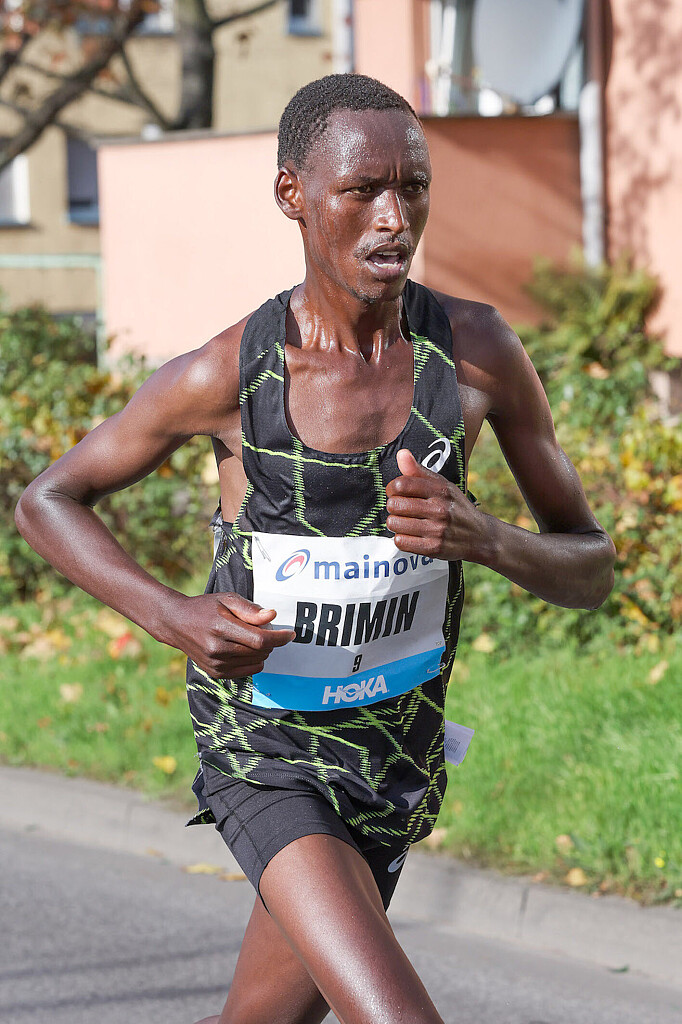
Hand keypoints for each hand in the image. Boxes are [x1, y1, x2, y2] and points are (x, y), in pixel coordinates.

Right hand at [160, 592, 294, 678]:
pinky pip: (247, 670)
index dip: (280, 638)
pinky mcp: (215, 673)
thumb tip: (272, 616)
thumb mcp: (227, 599)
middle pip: (260, 651)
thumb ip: (250, 609)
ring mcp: (215, 664)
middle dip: (271, 641)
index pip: (260, 639)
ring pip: (256, 662)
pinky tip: (244, 648)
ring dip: (262, 651)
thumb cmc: (205, 607)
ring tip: (250, 636)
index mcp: (221, 627)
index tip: (290, 634)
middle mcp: (217, 649)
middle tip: (264, 628)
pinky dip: (253, 660)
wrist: (176, 623)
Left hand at [386, 449, 487, 561]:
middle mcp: (439, 509)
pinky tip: (410, 535)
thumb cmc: (456, 507)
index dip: (392, 488)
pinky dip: (401, 539)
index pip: (401, 484)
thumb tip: (401, 453)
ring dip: (395, 523)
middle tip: (402, 509)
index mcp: (440, 490)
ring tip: (405, 522)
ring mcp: (437, 530)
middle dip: (393, 506)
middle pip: (394, 504)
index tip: (396, 492)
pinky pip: (401, 542)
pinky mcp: (433, 548)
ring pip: (394, 524)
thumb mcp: (443, 485)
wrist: (480, 536)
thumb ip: (419, 471)